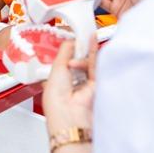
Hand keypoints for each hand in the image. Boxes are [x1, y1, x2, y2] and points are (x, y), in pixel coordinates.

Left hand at [43, 38, 96, 152]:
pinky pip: (95, 66)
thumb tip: (71, 39)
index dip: (67, 50)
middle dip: (78, 48)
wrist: (70, 115)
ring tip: (84, 40)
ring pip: (87, 62)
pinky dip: (94, 52)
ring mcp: (85, 85)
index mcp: (57, 82)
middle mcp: (71, 83)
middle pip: (77, 60)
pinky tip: (92, 40)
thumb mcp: (56, 68)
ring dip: (85, 49)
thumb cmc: (57, 100)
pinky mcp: (97, 85)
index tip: (70, 38)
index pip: (64, 62)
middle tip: (79, 37)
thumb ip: (65, 51)